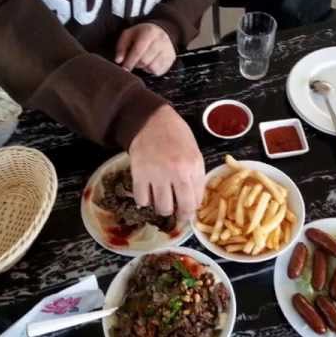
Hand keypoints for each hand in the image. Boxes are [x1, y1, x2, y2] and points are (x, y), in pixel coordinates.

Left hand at [115, 23, 175, 75]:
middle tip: (135, 60)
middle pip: (144, 61)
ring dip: (145, 67)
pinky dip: (152, 69)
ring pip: (152, 68)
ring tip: (144, 60)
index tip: (124, 69)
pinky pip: (159, 71)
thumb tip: (119, 60)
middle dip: (137, 64)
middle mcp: (161, 41)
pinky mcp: (171, 59)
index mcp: (149, 33)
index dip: (129, 62)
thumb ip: (121, 46)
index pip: (138, 51)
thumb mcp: (129, 34)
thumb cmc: (143, 34)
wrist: (162, 31)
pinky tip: (151, 62)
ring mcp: (168, 50)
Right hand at [129, 105, 204, 221]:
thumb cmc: (176, 135)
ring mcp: (156, 174)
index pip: (196, 200)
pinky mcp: (138, 174)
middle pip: (181, 208)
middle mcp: (176, 172)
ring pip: (161, 208)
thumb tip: (195, 201)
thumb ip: (197, 177)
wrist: (151, 121)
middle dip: (180, 215)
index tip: (189, 210)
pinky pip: (142, 200)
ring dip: (163, 208)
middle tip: (177, 212)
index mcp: (193, 166)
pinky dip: (145, 201)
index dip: (193, 209)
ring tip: (162, 201)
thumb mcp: (195, 154)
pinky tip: (148, 194)